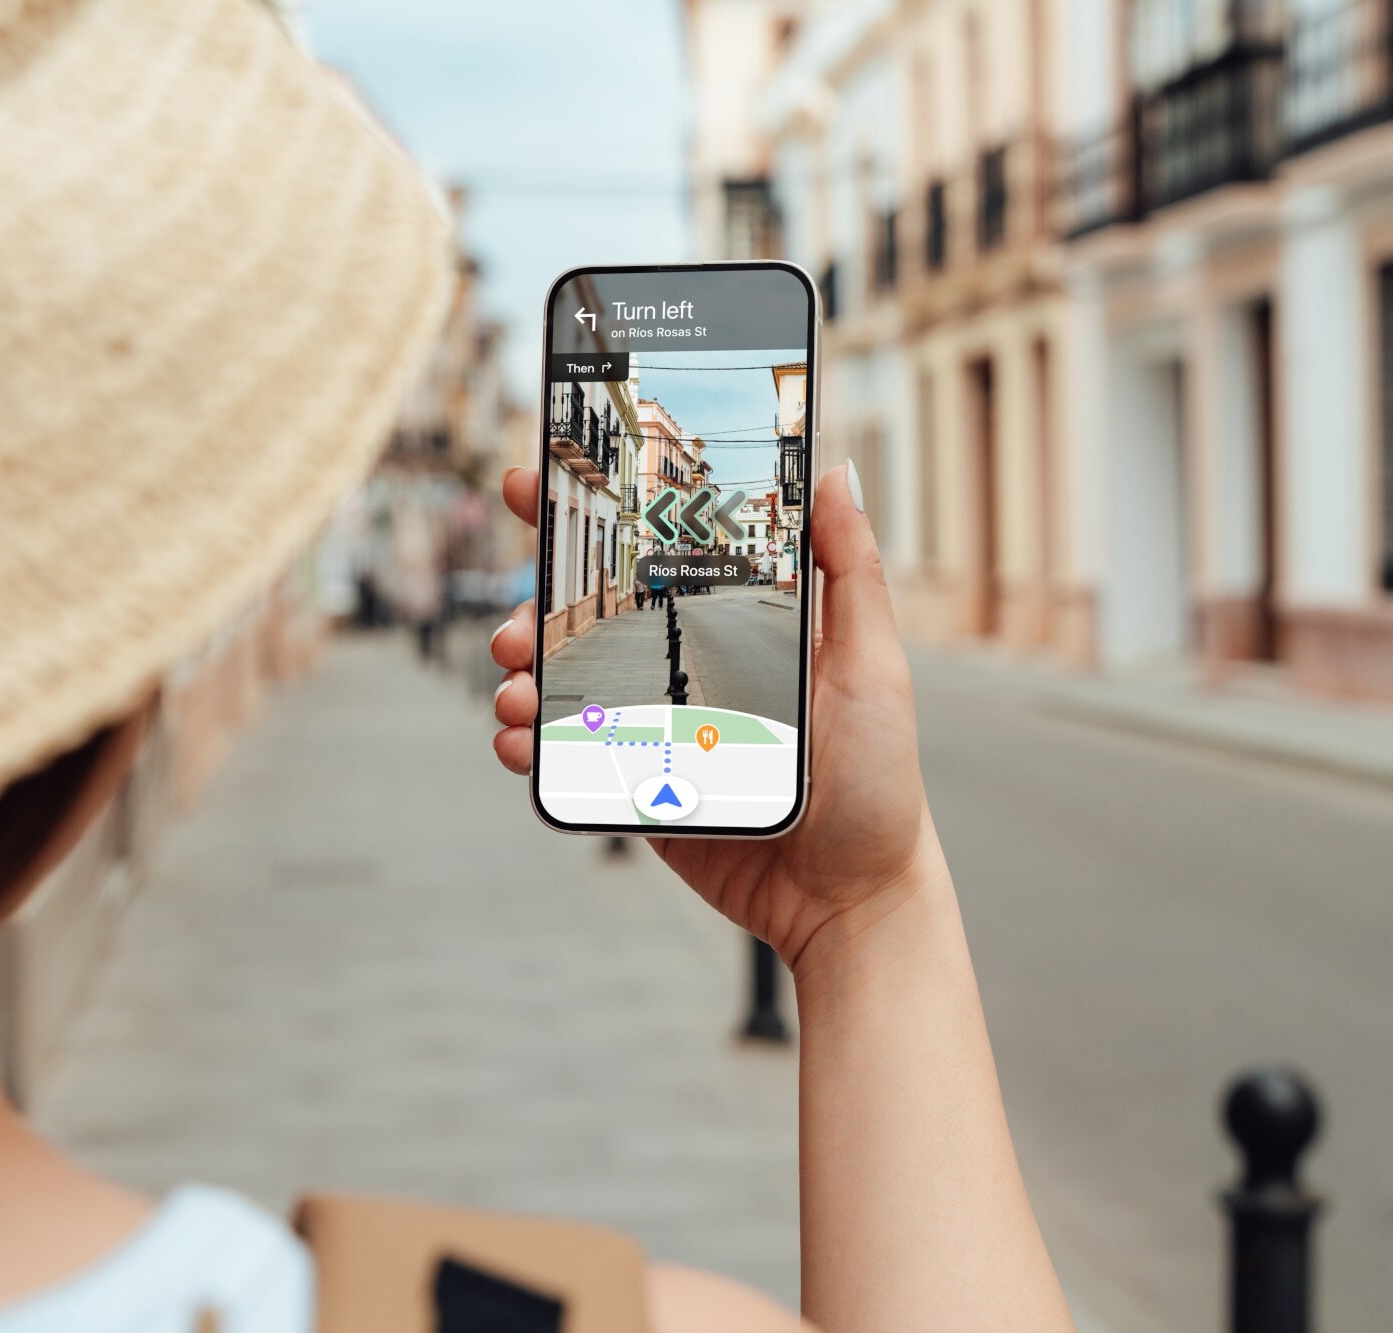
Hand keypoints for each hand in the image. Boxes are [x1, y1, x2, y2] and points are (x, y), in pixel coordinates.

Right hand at [489, 463, 930, 968]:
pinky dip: (527, 746)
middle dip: (532, 611)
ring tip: (515, 693)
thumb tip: (836, 474)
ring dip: (521, 679)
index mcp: (733, 624)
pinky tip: (519, 745)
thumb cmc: (877, 783)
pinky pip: (563, 759)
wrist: (849, 900)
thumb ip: (852, 572)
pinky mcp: (636, 790)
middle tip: (516, 628)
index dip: (589, 515)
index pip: (652, 552)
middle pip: (585, 617)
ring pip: (561, 685)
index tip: (535, 481)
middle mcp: (683, 668)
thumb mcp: (874, 666)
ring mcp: (653, 729)